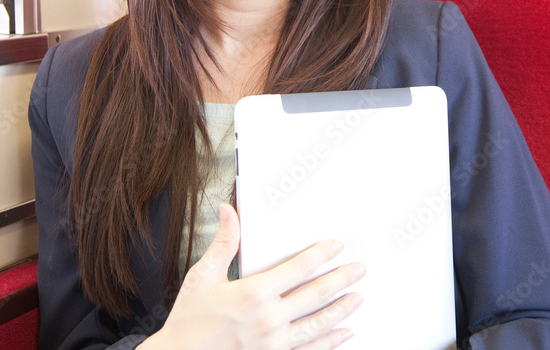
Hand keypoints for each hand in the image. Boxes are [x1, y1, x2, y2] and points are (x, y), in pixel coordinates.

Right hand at [142, 203, 364, 349]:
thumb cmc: (190, 320)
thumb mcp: (203, 276)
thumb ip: (224, 243)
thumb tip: (230, 211)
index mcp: (253, 293)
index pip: (298, 268)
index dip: (321, 255)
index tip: (336, 246)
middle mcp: (268, 319)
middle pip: (315, 295)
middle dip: (341, 280)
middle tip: (359, 270)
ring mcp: (273, 343)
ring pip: (318, 324)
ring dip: (341, 310)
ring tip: (357, 298)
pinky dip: (331, 342)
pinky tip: (344, 333)